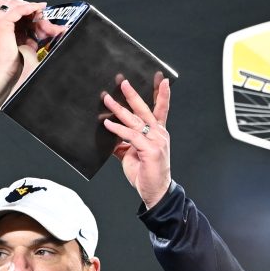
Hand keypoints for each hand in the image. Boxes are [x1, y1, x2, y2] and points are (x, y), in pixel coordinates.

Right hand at [0, 0, 63, 120]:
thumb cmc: (5, 70)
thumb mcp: (14, 51)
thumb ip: (20, 41)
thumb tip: (32, 38)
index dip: (14, 9)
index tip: (28, 12)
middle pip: (5, 5)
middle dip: (23, 7)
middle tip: (36, 10)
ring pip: (11, 5)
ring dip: (27, 6)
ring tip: (39, 9)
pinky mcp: (0, 24)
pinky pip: (17, 10)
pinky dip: (29, 8)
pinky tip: (37, 9)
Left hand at [102, 77, 171, 208]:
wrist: (154, 191)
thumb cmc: (145, 173)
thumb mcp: (132, 154)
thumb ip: (123, 143)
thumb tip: (111, 136)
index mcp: (158, 133)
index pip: (161, 109)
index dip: (162, 94)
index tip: (162, 79)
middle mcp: (159, 134)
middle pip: (146, 110)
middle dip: (133, 95)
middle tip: (123, 82)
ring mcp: (156, 141)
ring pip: (136, 121)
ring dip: (119, 109)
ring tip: (107, 100)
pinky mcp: (150, 149)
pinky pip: (131, 135)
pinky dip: (118, 129)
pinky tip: (108, 125)